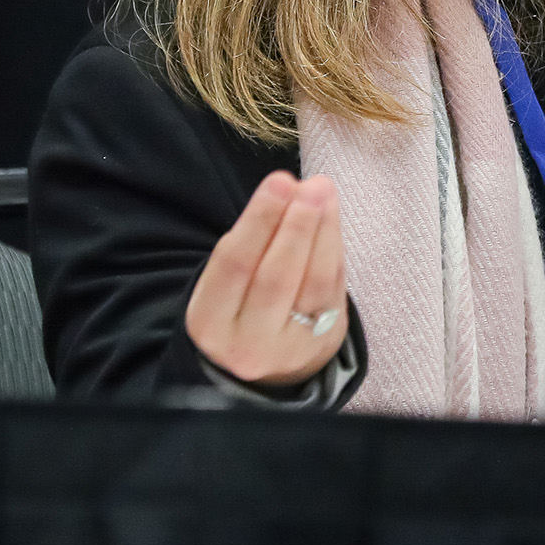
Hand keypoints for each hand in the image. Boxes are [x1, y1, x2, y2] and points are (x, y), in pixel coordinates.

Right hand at [185, 171, 348, 387]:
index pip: (234, 266)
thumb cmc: (242, 302)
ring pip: (312, 283)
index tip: (279, 181)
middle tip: (309, 186)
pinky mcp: (323, 343)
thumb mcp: (226, 280)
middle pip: (275, 278)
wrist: (268, 362)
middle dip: (295, 226)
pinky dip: (334, 247)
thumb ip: (250, 239)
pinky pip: (334, 290)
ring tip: (323, 191)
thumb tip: (288, 188)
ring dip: (322, 230)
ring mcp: (289, 348)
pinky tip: (331, 216)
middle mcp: (247, 343)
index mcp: (209, 323)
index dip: (259, 221)